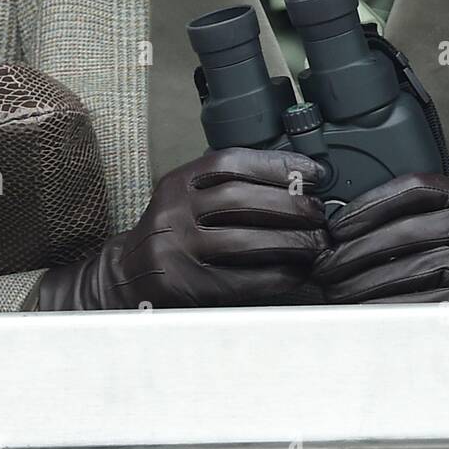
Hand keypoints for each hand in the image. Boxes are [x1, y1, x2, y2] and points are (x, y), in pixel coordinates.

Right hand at [36, 147, 328, 309]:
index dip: (279, 164)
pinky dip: (276, 275)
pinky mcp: (186, 286)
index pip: (233, 162)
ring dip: (291, 242)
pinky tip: (297, 273)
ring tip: (317, 244)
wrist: (126, 278)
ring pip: (245, 241)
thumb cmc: (174, 234)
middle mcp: (174, 211)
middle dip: (292, 205)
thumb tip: (300, 183)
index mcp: (179, 181)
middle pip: (243, 200)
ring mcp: (177, 249)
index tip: (316, 172)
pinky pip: (242, 280)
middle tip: (322, 213)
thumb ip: (229, 187)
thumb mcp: (190, 198)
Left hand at [311, 174, 448, 302]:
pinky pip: (419, 307)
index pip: (410, 190)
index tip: (336, 224)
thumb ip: (427, 217)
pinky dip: (385, 311)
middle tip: (323, 267)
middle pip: (398, 235)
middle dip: (351, 254)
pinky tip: (363, 314)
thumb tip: (351, 231)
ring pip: (403, 274)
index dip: (366, 205)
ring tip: (334, 293)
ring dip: (360, 287)